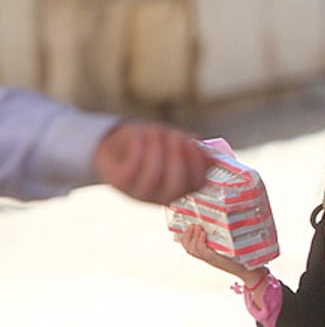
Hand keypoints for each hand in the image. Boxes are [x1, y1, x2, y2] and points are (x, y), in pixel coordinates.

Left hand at [93, 121, 210, 203]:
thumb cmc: (147, 146)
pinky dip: (139, 149)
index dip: (197, 162)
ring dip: (156, 149)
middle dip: (177, 157)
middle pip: (177, 184)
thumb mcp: (170, 144)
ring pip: (154, 175)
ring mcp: (140, 192)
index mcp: (181, 187)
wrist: (112, 149)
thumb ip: (189, 149)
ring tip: (154, 130)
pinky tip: (140, 136)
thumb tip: (209, 155)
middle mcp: (163, 196)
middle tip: (173, 134)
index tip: (192, 141)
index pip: (197, 183)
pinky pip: (133, 168)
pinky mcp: (120, 183)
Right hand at [177, 223, 257, 279]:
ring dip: (193, 236)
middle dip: (187, 234)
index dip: (185, 236)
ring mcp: (210, 259)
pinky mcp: (216, 260)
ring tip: (198, 228)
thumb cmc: (242, 258)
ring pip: (192, 250)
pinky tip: (203, 234)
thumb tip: (220, 221)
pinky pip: (202, 251)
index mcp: (207, 254)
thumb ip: (222, 237)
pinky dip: (200, 242)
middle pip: (187, 248)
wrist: (250, 271)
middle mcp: (207, 258)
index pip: (188, 246)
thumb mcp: (229, 245)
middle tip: (194, 225)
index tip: (190, 225)